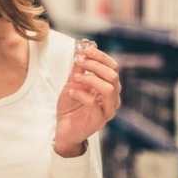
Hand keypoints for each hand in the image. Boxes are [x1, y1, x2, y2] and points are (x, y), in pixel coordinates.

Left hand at [54, 39, 120, 156]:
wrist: (64, 128)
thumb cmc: (71, 105)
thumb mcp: (72, 83)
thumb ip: (78, 69)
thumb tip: (81, 51)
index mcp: (109, 86)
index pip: (113, 67)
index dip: (100, 56)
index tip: (84, 49)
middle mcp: (113, 98)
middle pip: (113, 76)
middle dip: (94, 65)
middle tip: (78, 61)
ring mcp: (108, 110)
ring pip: (109, 89)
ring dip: (90, 79)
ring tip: (75, 78)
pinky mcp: (99, 120)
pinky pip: (94, 103)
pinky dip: (81, 94)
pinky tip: (71, 92)